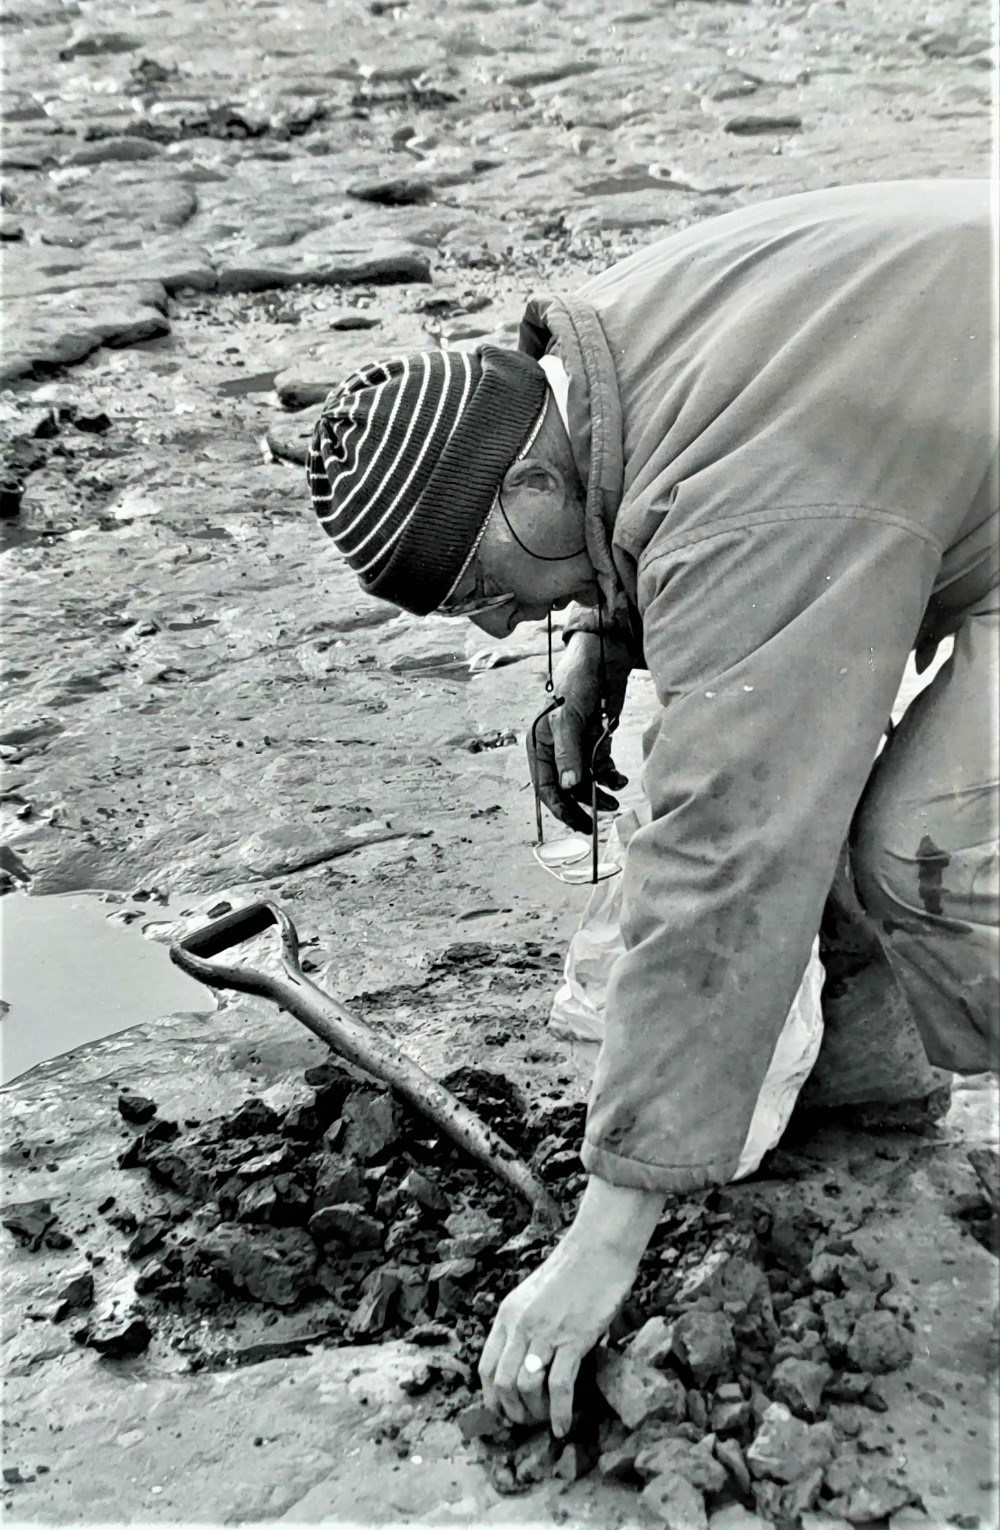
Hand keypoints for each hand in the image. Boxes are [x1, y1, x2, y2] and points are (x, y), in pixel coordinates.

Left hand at [478, 1177, 665, 1435]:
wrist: (598, 1248)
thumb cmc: (572, 1270)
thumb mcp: (533, 1295)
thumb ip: (525, 1324)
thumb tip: (529, 1359)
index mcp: (507, 1314)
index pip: (485, 1366)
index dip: (492, 1397)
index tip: (505, 1412)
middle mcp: (520, 1325)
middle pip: (501, 1382)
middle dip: (512, 1411)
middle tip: (527, 1422)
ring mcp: (545, 1332)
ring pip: (525, 1387)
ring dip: (534, 1414)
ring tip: (545, 1424)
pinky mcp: (573, 1338)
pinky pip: (559, 1386)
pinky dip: (560, 1413)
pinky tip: (563, 1427)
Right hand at [527, 631, 630, 834]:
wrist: (603, 658)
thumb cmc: (578, 683)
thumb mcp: (569, 719)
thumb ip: (569, 754)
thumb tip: (570, 787)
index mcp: (539, 745)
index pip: (546, 787)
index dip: (562, 809)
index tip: (580, 825)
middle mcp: (555, 750)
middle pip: (566, 788)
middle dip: (583, 803)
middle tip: (600, 818)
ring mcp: (576, 747)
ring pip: (585, 781)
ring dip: (600, 791)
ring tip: (615, 797)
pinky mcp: (595, 742)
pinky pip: (601, 768)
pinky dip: (611, 777)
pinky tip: (620, 779)